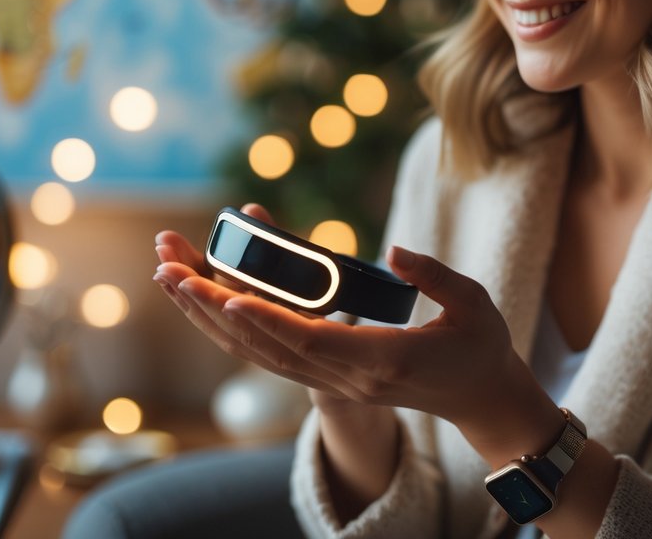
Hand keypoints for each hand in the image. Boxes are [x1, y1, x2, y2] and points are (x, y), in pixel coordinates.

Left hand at [158, 225, 531, 437]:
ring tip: (172, 280)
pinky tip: (206, 303)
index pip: (313, 341)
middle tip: (169, 272)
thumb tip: (393, 251)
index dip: (268, 319)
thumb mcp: (473, 305)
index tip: (228, 296)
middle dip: (213, 310)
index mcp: (384, 360)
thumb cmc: (481, 346)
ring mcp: (338, 383)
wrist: (481, 400)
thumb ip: (434, 277)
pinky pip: (273, 357)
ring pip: (260, 356)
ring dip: (211, 320)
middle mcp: (351, 377)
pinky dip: (235, 331)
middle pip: (269, 347)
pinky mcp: (332, 379)